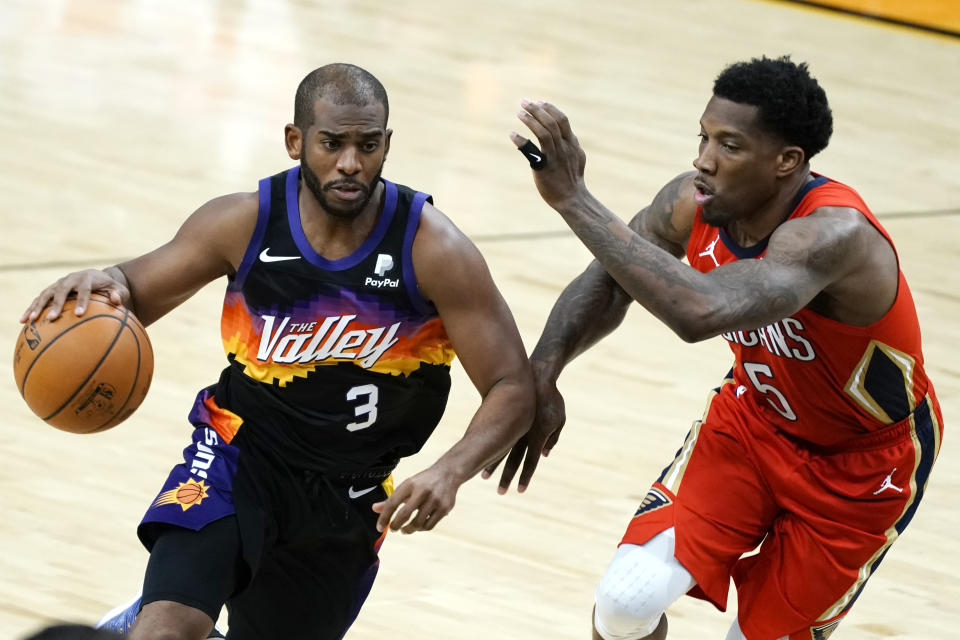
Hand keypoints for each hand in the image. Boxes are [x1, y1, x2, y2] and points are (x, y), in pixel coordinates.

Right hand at [20, 268, 128, 323]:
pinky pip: (39, 299)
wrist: (96, 276)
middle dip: (56, 304)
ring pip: (46, 294)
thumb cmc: (109, 287)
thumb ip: (119, 294)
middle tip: (52, 318)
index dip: (82, 301)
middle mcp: (70, 279)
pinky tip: (23, 321)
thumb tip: (116, 301)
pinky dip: (30, 308)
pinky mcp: (51, 290)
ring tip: (30, 320)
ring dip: (37, 306)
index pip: (84, 289)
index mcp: (87, 278)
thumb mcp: (119, 289)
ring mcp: (58, 284)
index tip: (80, 314)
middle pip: (61, 291)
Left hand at [372, 463, 458, 533]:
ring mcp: (435, 500)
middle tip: (393, 529)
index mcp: (410, 484)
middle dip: (396, 525)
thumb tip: (374, 509)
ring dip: (409, 529)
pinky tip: (418, 526)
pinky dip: (421, 528)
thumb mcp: (407, 486)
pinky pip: (429, 525)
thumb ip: (391, 499)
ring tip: (405, 529)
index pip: (392, 503)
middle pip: (404, 514)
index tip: (379, 527)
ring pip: (417, 523)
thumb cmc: (424, 482)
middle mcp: (422, 491)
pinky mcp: (444, 508)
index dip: (384, 517)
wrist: (448, 473)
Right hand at [482, 361, 565, 492]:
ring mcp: (512, 426)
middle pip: (513, 460)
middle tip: (500, 492)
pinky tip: (481, 455)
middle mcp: (522, 434)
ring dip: (492, 465)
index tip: (520, 490)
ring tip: (483, 477)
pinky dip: (490, 448)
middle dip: (507, 477)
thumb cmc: (552, 399)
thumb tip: (543, 455)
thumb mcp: (559, 419)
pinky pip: (496, 437)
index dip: (526, 477)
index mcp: (538, 435)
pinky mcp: (504, 419)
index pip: (531, 461)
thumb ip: (553, 438)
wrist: (537, 376)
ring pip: (500, 450)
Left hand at [510, 100, 587, 211]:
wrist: (572, 198)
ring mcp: (555, 157)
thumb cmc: (573, 179)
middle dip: (537, 110)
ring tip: (520, 113)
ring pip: (544, 133)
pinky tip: (513, 135)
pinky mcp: (544, 168)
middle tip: (524, 102)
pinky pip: (532, 152)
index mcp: (572, 144)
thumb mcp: (578, 158)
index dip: (550, 109)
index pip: (562, 120)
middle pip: (551, 123)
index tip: (540, 102)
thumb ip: (572, 145)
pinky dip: (522, 141)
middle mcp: (564, 148)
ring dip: (530, 121)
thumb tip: (570, 136)